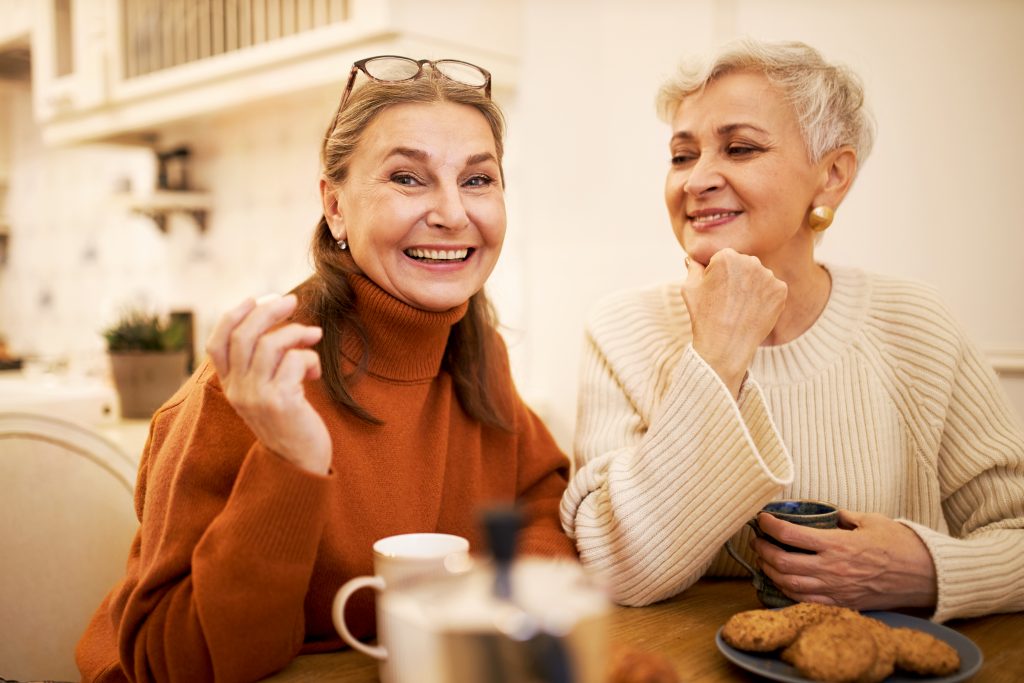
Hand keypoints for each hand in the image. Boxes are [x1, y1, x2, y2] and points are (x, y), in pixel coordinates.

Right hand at [206, 294, 330, 473]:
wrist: (300, 464)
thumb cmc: (289, 422)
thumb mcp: (267, 392)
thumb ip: (265, 363)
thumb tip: (279, 318)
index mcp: (230, 386)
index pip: (216, 343)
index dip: (232, 316)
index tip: (255, 298)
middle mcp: (237, 391)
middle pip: (243, 335)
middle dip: (269, 311)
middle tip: (292, 301)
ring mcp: (257, 397)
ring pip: (270, 344)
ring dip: (296, 332)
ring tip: (313, 336)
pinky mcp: (280, 402)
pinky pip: (295, 360)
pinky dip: (310, 358)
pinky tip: (315, 373)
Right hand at [680, 249, 786, 395]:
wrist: (725, 347)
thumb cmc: (704, 318)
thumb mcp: (689, 289)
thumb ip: (693, 268)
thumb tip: (693, 259)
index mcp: (726, 256)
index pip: (724, 258)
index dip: (718, 275)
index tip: (715, 292)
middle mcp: (750, 261)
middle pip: (743, 264)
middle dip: (737, 278)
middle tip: (727, 302)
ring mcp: (768, 276)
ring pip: (758, 276)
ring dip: (751, 287)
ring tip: (740, 308)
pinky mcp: (780, 290)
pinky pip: (772, 289)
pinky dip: (764, 298)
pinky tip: (752, 311)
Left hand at [751, 509, 937, 609]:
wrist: (926, 576)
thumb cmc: (901, 544)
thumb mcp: (871, 520)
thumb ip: (843, 516)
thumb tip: (825, 511)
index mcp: (838, 544)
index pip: (790, 535)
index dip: (769, 526)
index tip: (761, 519)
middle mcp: (832, 568)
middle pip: (782, 562)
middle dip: (763, 550)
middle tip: (758, 540)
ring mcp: (836, 589)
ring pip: (789, 584)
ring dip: (771, 571)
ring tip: (765, 560)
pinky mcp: (842, 603)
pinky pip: (806, 601)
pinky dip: (787, 591)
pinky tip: (782, 581)